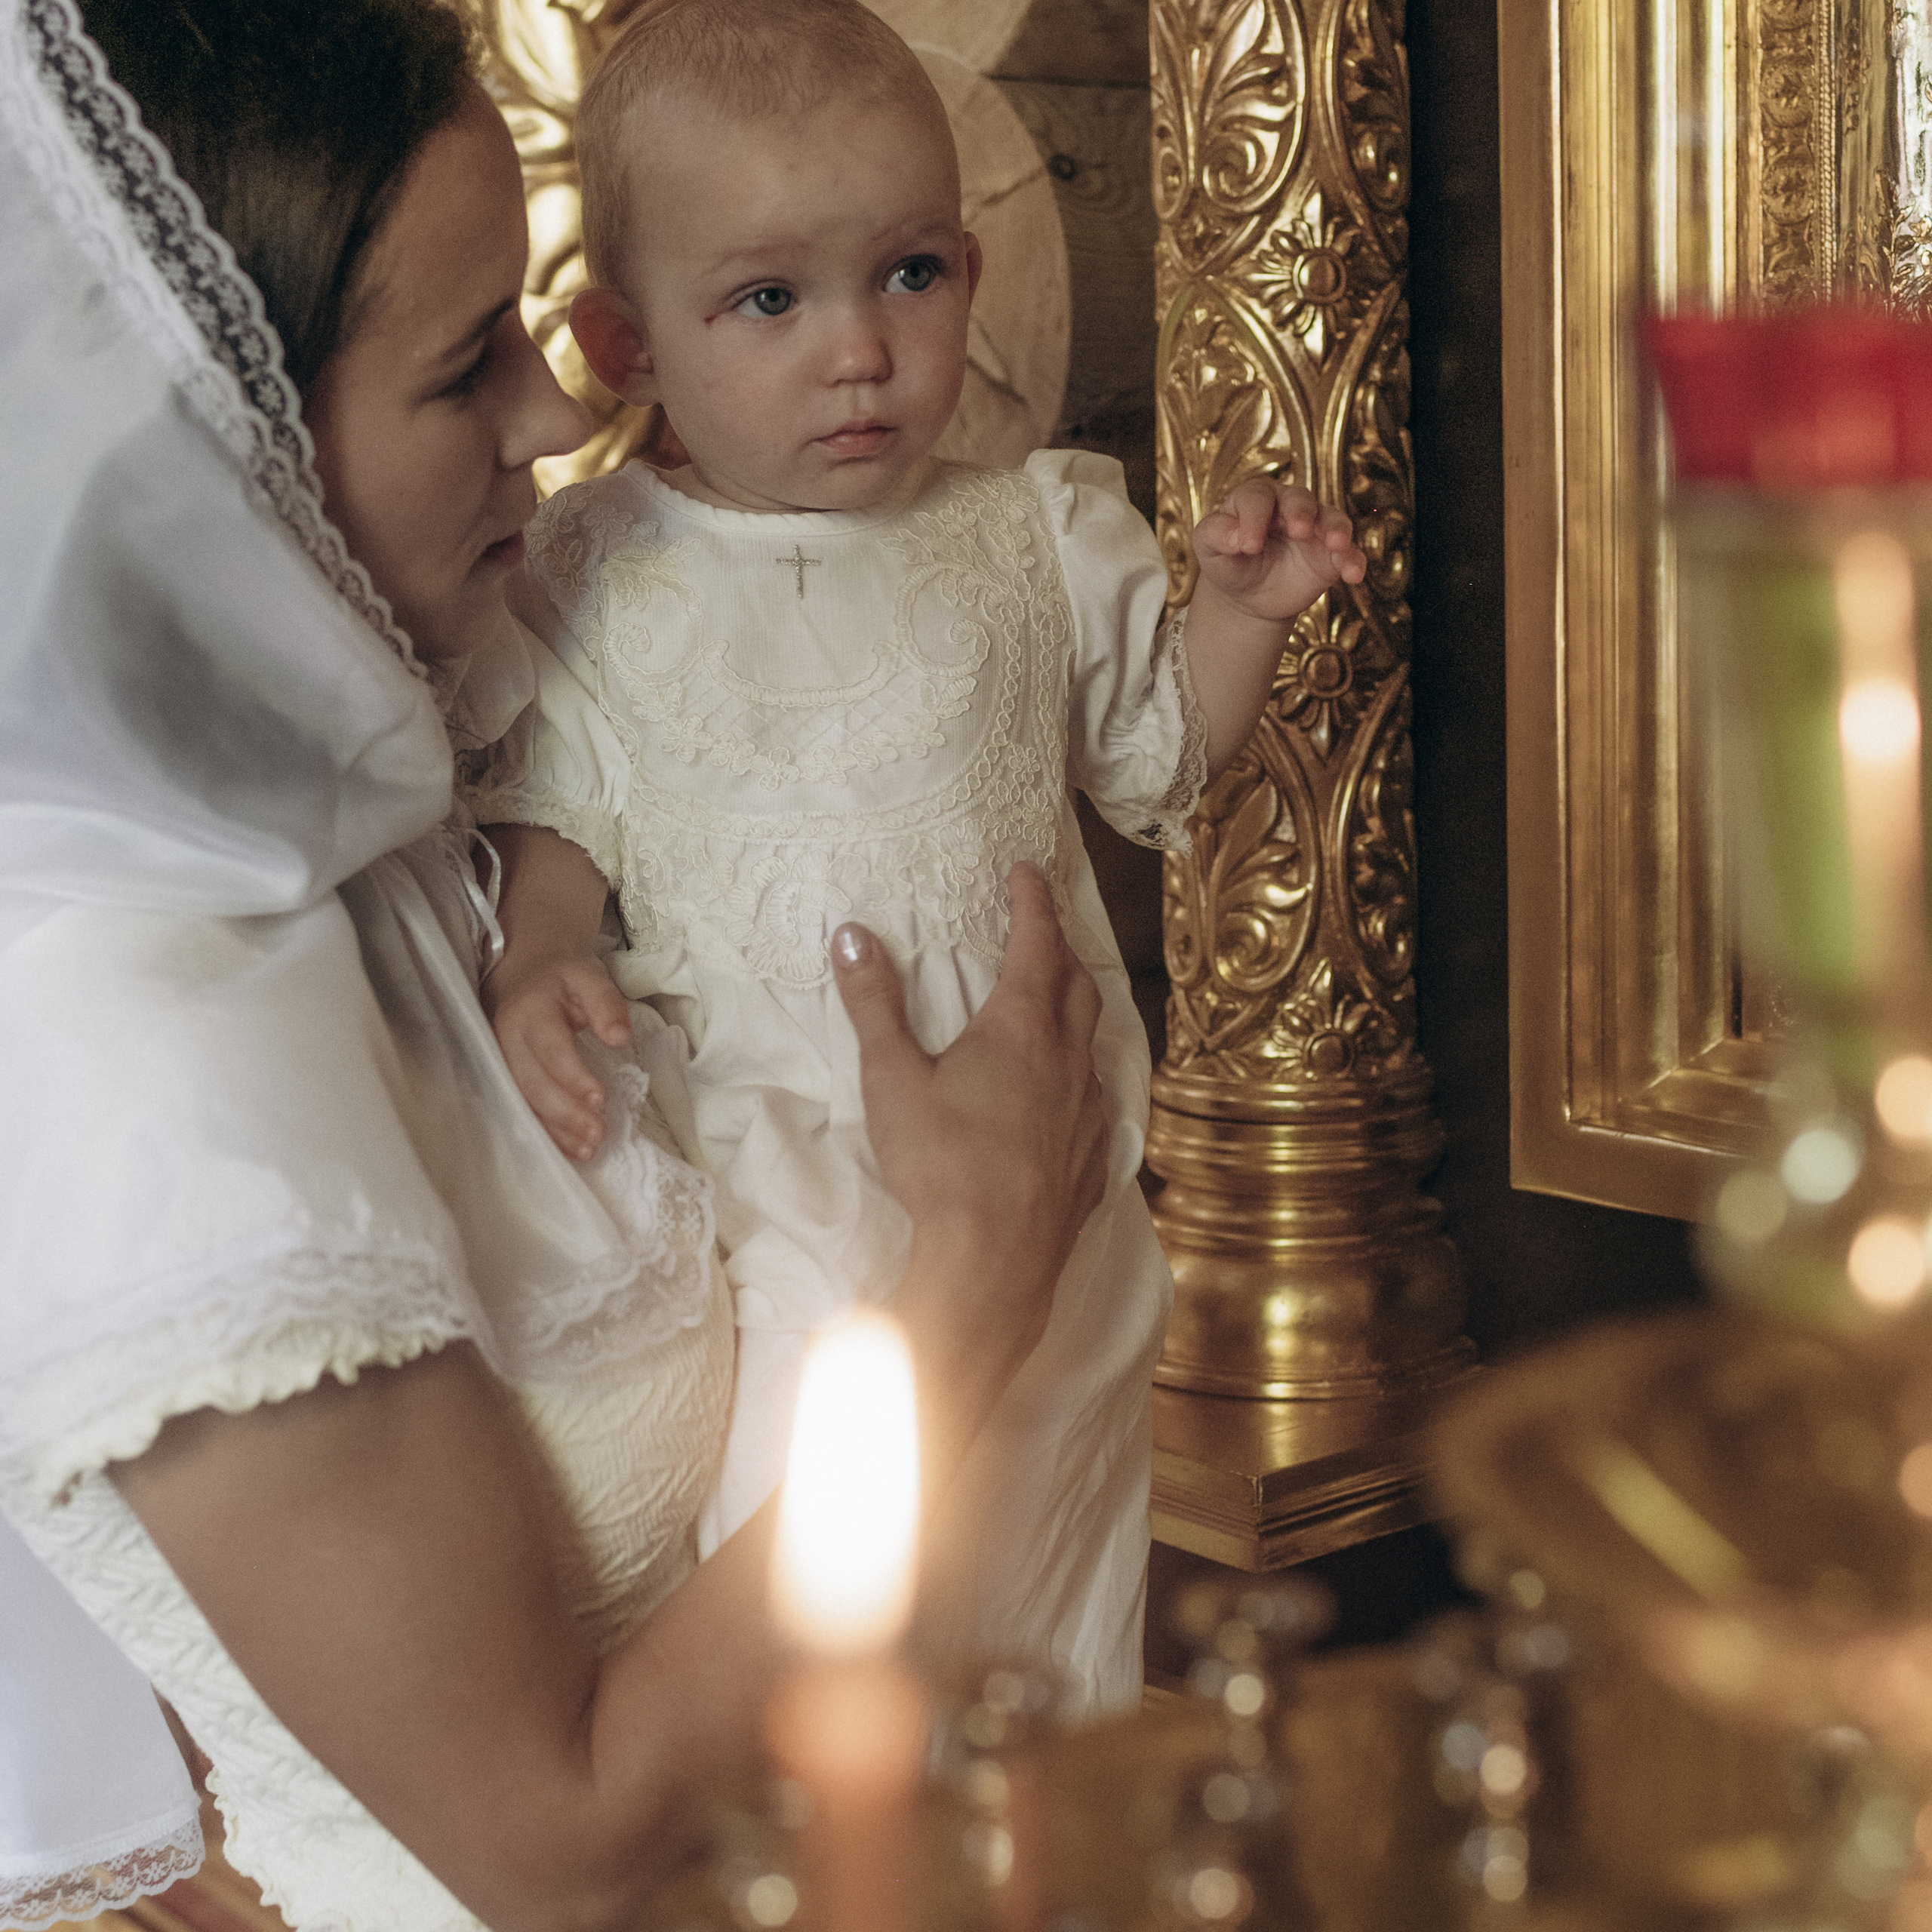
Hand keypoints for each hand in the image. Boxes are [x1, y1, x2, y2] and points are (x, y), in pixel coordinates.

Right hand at [482, 947, 631, 1160]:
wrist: (520, 970)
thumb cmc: (560, 977)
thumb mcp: (587, 976)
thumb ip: (606, 1003)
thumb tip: (620, 1037)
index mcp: (529, 1012)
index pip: (551, 1049)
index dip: (573, 1077)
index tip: (600, 1099)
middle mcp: (508, 1040)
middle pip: (534, 1083)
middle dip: (566, 1113)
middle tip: (598, 1134)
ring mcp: (502, 1062)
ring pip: (525, 1101)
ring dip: (556, 1130)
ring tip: (589, 1150)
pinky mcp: (505, 1077)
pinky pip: (523, 1108)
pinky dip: (547, 1132)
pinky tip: (571, 1149)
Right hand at [831, 863, 1108, 1383]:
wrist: (994, 1263)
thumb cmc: (941, 1166)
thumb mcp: (894, 1079)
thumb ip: (873, 1004)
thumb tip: (851, 937)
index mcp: (1022, 1028)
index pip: (1037, 943)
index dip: (1033, 902)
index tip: (1025, 872)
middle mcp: (1068, 1060)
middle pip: (1078, 984)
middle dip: (1060, 948)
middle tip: (1040, 929)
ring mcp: (1091, 1111)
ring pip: (1093, 1041)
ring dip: (1076, 1010)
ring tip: (1056, 1002)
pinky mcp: (1096, 1158)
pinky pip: (1099, 1097)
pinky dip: (1082, 1073)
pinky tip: (1067, 1092)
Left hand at [1192, 477, 1365, 622]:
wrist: (1248, 595)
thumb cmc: (1228, 562)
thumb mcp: (1209, 549)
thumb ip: (1214, 534)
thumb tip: (1236, 536)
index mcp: (1256, 498)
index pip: (1257, 498)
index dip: (1254, 518)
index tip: (1248, 546)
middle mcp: (1289, 507)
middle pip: (1300, 498)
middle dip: (1301, 512)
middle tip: (1299, 531)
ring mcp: (1315, 529)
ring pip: (1332, 518)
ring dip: (1336, 529)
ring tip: (1336, 544)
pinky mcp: (1331, 555)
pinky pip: (1348, 553)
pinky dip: (1353, 561)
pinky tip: (1353, 574)